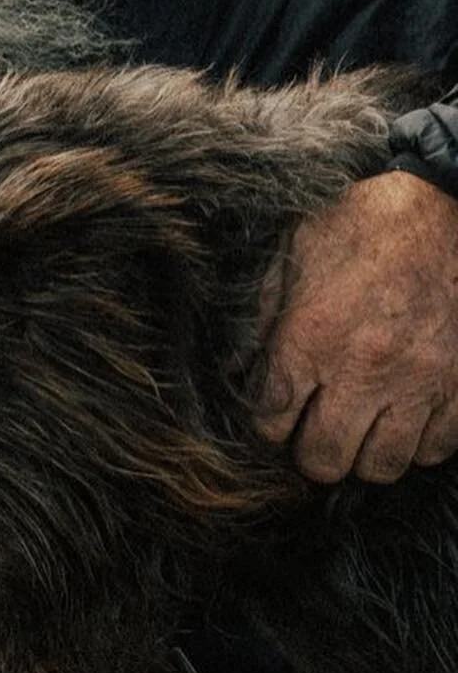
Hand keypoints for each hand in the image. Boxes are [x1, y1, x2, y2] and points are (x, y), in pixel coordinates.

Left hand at [253, 170, 457, 482]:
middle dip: (309, 452)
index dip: (267, 426)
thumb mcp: (294, 255)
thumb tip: (235, 369)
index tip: (275, 415)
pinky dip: (416, 444)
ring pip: (381, 466)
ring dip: (363, 455)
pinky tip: (404, 419)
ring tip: (358, 431)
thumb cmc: (363, 225)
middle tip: (313, 431)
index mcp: (310, 338)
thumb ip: (262, 317)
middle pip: (322, 459)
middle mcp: (362, 370)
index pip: (270, 422)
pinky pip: (435, 449)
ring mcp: (417, 383)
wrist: (445, 206)